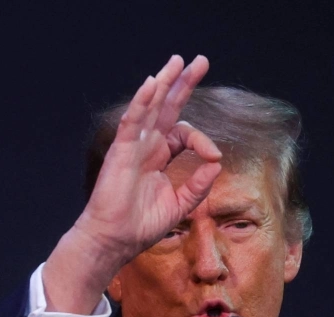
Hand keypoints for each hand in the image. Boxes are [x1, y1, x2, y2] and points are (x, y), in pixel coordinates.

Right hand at [42, 55, 221, 314]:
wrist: (116, 240)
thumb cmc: (141, 225)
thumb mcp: (180, 204)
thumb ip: (198, 184)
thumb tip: (217, 163)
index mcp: (160, 157)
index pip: (185, 134)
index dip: (202, 139)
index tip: (213, 156)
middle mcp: (147, 146)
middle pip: (167, 107)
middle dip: (183, 83)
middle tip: (198, 60)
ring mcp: (134, 146)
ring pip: (150, 107)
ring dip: (164, 82)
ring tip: (177, 61)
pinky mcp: (122, 151)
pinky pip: (133, 121)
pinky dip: (141, 102)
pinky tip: (152, 83)